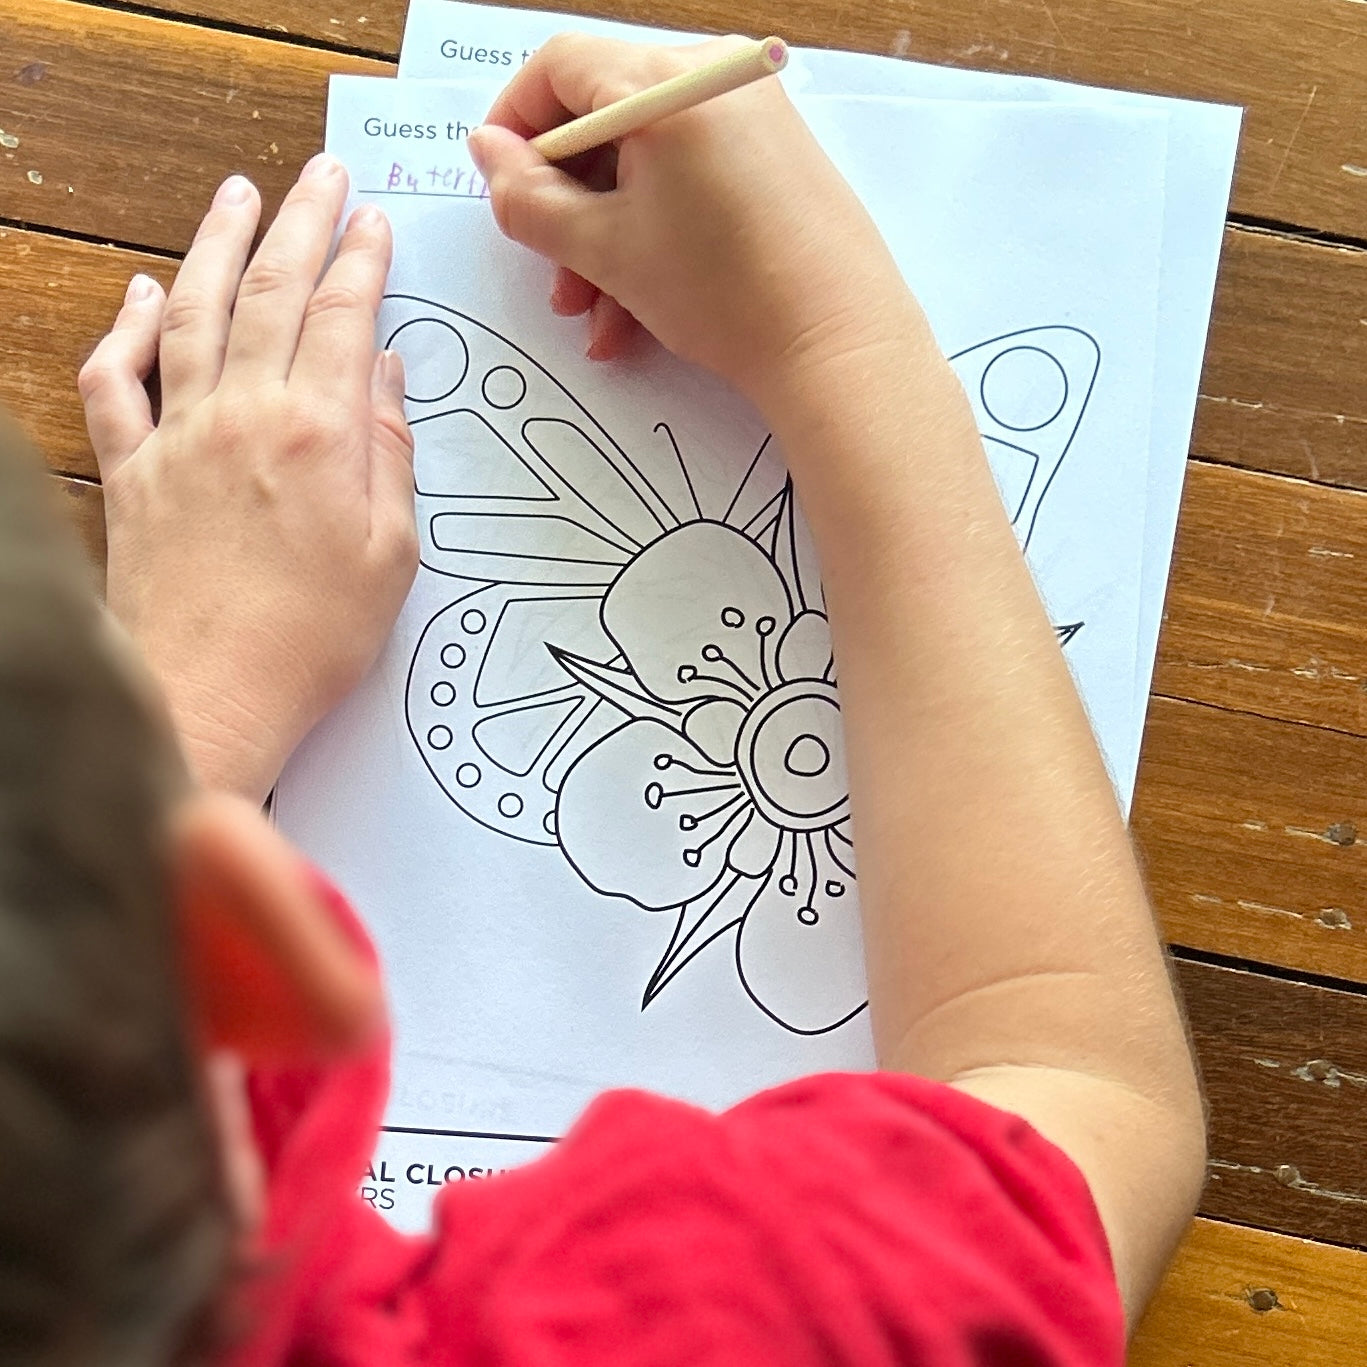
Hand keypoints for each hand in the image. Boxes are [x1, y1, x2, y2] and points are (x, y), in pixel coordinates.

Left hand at [79, 157, 417, 802]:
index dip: (361, 261)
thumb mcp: (390, 553)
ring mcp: (177, 437)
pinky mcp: (131, 469)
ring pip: (191, 312)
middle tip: (319, 176)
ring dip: (216, 246)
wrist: (210, 695)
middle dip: (301, 223)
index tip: (373, 222)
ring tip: (237, 197)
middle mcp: (242, 417)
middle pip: (272, 293)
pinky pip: (116, 379)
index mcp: (318, 436)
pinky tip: (137, 293)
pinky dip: (124, 328)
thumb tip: (381, 379)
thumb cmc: (309, 640)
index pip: (343, 318)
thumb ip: (388, 453)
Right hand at [468, 35, 918, 401]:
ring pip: (646, 159)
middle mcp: (712, 76)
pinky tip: (636, 310)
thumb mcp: (605, 249)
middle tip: (551, 268)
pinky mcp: (776, 153)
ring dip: (606, 236)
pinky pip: (691, 177)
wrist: (836, 344)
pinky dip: (656, 232)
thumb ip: (529, 197)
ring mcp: (751, 112)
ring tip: (595, 313)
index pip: (558, 67)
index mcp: (663, 83)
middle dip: (566, 203)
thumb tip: (489, 153)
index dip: (515, 123)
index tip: (500, 181)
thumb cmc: (727, 293)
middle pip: (603, 116)